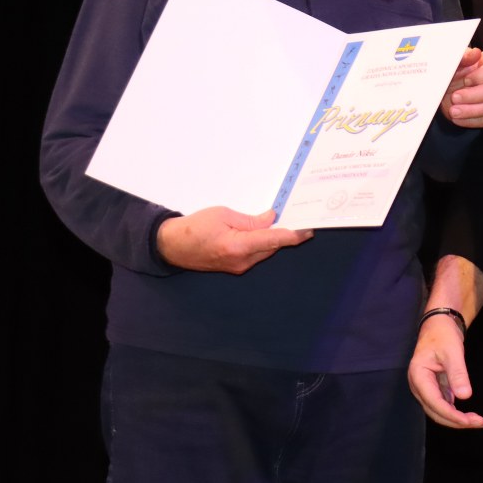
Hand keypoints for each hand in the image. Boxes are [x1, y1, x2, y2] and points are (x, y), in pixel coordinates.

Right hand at [154, 207, 312, 273]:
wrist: (173, 246)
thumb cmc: (194, 227)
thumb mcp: (223, 214)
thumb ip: (250, 220)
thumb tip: (271, 219)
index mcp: (237, 246)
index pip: (272, 240)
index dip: (293, 235)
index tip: (308, 230)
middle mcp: (241, 261)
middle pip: (272, 247)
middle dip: (286, 234)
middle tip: (300, 219)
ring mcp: (238, 266)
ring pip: (265, 251)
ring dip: (274, 239)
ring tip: (285, 223)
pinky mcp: (236, 267)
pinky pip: (256, 254)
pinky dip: (263, 244)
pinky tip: (266, 232)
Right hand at [408, 314, 482, 428]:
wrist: (439, 324)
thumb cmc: (443, 335)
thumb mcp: (453, 352)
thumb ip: (458, 374)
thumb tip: (465, 396)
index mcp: (418, 376)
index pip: (434, 403)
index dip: (452, 415)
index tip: (470, 421)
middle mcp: (418, 386)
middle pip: (435, 411)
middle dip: (456, 420)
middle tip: (479, 422)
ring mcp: (425, 388)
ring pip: (438, 411)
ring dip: (456, 418)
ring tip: (476, 420)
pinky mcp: (433, 388)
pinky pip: (442, 405)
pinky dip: (454, 411)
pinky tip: (468, 414)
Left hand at [440, 47, 482, 127]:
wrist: (446, 88)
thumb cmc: (453, 70)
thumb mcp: (454, 61)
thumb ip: (463, 56)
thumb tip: (475, 53)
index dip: (482, 75)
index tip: (466, 80)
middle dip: (474, 95)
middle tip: (455, 97)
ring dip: (471, 110)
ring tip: (453, 110)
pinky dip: (470, 120)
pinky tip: (457, 118)